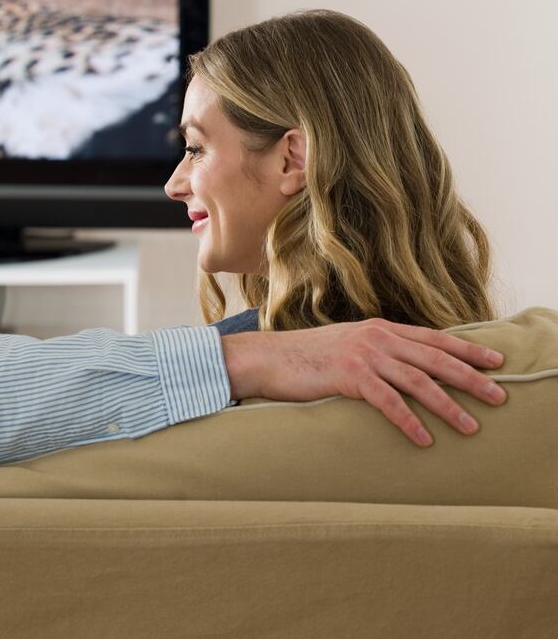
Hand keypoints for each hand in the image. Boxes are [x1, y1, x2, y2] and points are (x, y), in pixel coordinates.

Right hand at [221, 318, 506, 445]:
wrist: (269, 358)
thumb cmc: (306, 357)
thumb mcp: (348, 345)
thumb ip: (377, 350)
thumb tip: (406, 366)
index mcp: (380, 328)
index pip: (433, 338)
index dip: (467, 351)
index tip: (495, 362)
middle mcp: (376, 337)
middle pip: (435, 358)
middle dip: (471, 377)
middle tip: (498, 395)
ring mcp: (363, 355)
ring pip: (418, 380)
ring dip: (448, 405)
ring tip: (471, 425)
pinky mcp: (349, 376)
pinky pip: (388, 401)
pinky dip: (409, 421)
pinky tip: (424, 439)